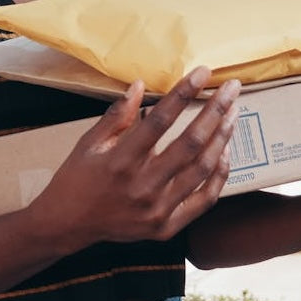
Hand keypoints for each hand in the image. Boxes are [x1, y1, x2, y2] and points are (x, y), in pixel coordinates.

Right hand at [32, 66, 240, 249]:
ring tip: (233, 113)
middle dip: (215, 111)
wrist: (68, 225)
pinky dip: (219, 175)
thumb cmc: (77, 178)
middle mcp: (141, 187)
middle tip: (232, 89)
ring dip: (222, 138)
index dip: (183, 93)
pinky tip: (224, 151)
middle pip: (189, 143)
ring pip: (202, 169)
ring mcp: (156, 210)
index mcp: (119, 161)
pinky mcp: (166, 227)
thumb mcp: (89, 142)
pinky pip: (204, 200)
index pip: (160, 120)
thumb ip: (117, 115)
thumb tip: (140, 84)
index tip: (203, 73)